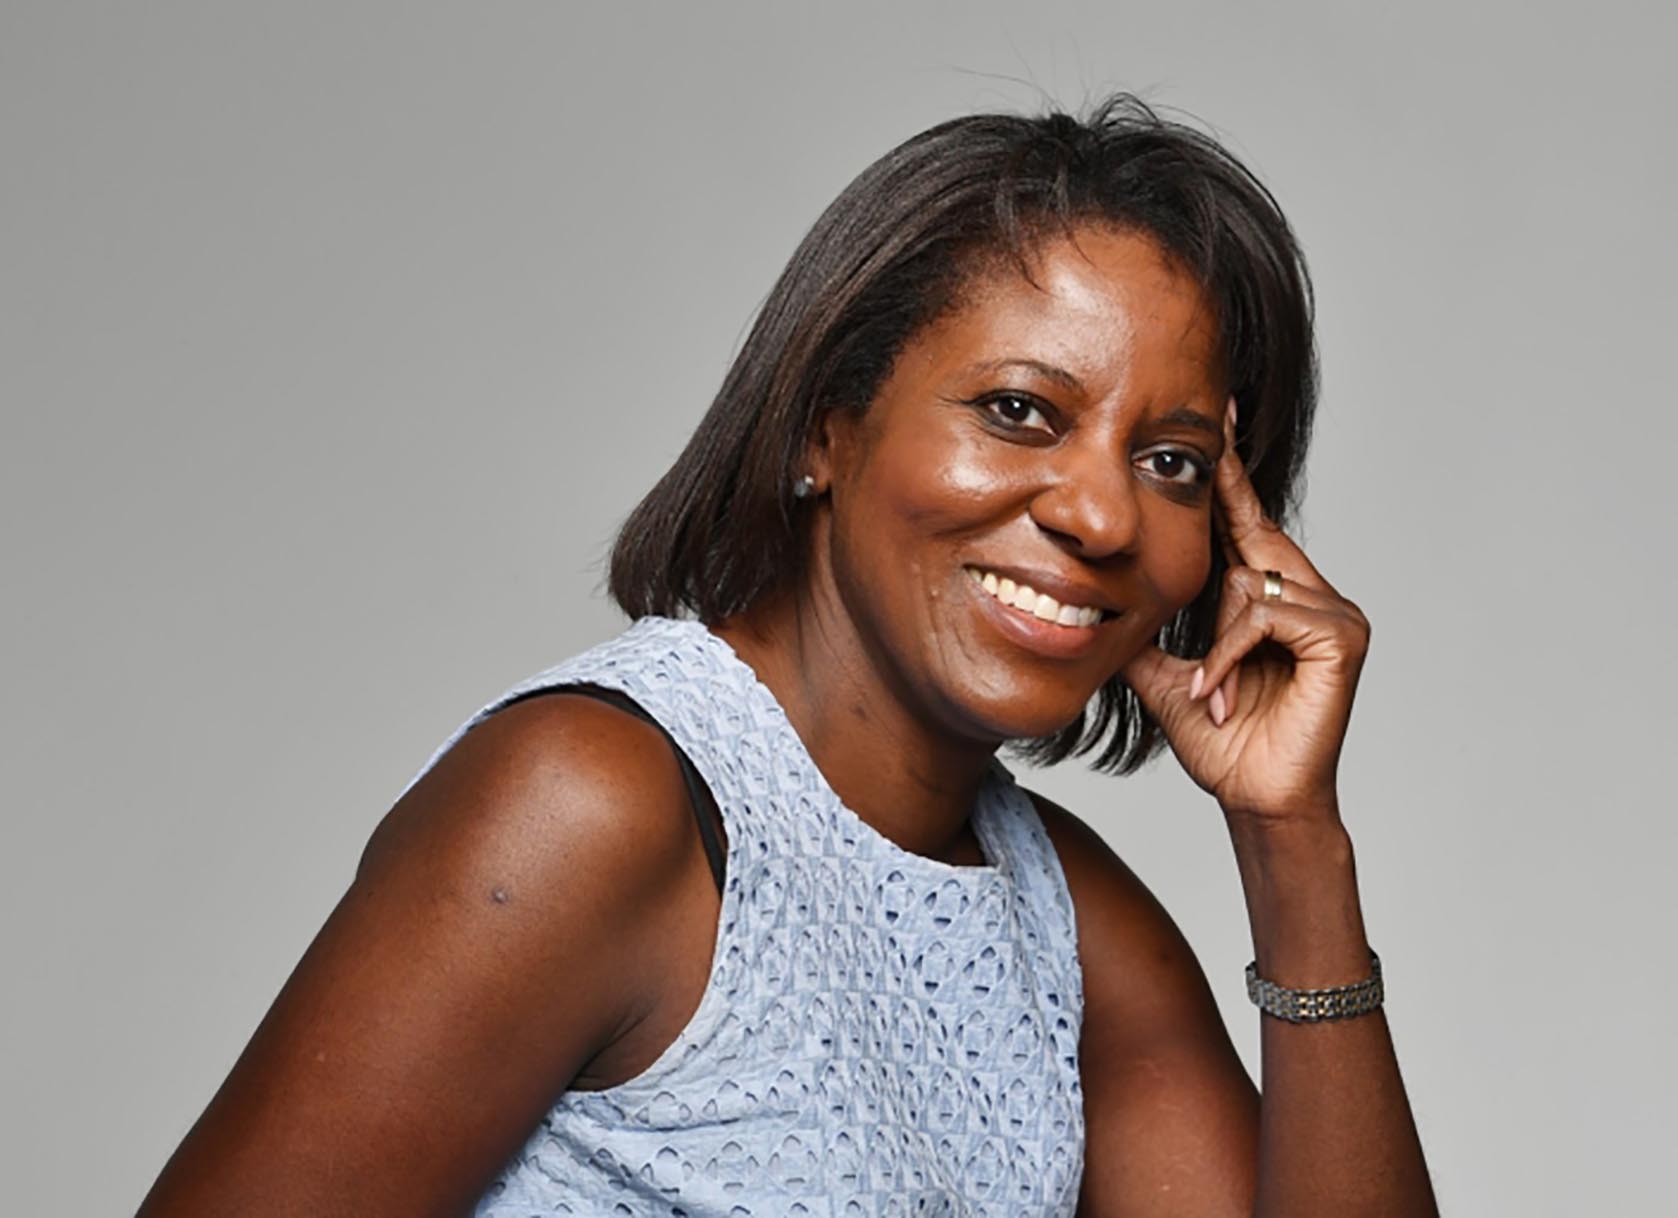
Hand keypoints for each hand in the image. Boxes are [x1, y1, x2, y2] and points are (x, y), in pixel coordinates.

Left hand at [1120, 397, 1370, 825]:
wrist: (1256, 799)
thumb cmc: (1222, 742)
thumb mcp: (1164, 675)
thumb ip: (1142, 632)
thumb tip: (1085, 601)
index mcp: (1266, 593)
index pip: (1243, 519)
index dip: (1226, 470)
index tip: (1215, 411)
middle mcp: (1306, 591)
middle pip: (1252, 531)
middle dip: (1223, 495)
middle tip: (1209, 428)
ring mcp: (1332, 612)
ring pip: (1251, 583)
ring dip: (1215, 645)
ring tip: (1209, 695)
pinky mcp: (1342, 637)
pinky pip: (1265, 615)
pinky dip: (1230, 656)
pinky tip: (1221, 695)